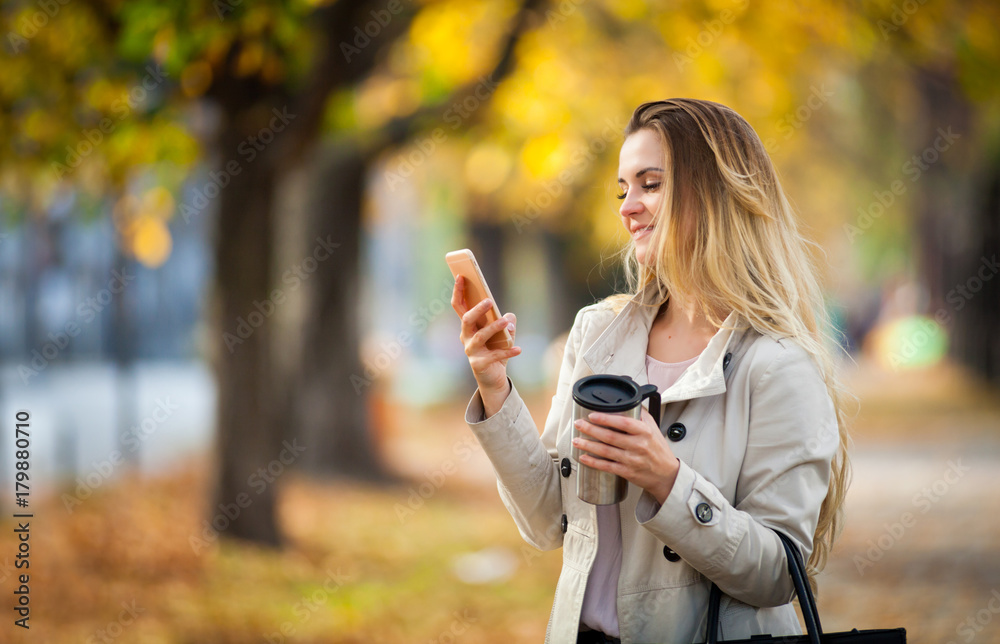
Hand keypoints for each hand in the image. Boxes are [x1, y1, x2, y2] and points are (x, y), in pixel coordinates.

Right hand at [451, 274, 520, 394]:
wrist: (493, 378)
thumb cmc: (495, 350)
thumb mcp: (502, 334)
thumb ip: (506, 322)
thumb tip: (509, 316)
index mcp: (468, 327)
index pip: (459, 306)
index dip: (458, 291)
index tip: (462, 276)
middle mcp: (465, 337)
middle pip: (467, 320)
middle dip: (477, 310)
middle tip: (489, 301)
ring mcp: (471, 351)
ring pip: (479, 336)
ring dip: (493, 327)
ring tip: (505, 322)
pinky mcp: (479, 364)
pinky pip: (494, 355)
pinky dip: (508, 351)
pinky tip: (518, 349)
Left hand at [572, 407, 679, 504]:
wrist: (666, 475)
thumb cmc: (659, 450)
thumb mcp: (654, 429)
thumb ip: (641, 415)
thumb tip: (628, 401)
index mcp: (645, 432)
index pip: (623, 423)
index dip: (606, 419)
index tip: (592, 415)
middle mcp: (638, 446)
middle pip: (610, 436)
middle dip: (591, 430)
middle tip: (578, 424)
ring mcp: (632, 460)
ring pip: (606, 451)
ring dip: (588, 445)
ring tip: (576, 440)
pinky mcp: (627, 472)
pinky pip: (607, 466)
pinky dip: (594, 462)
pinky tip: (583, 457)